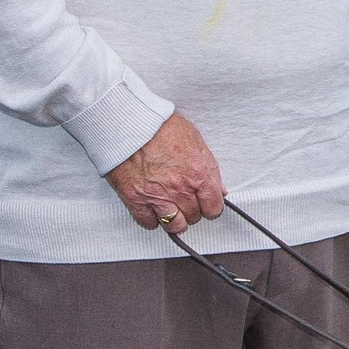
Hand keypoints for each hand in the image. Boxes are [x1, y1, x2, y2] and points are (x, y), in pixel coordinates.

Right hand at [107, 111, 225, 232]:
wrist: (128, 123)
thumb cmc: (160, 127)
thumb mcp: (195, 141)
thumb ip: (210, 169)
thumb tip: (220, 190)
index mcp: (197, 175)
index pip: (213, 207)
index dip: (211, 206)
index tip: (207, 204)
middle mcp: (179, 189)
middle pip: (194, 217)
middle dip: (193, 210)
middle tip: (187, 200)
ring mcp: (157, 197)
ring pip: (174, 225)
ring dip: (176, 219)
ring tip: (173, 209)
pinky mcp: (135, 200)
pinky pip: (148, 223)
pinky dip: (152, 219)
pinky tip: (154, 209)